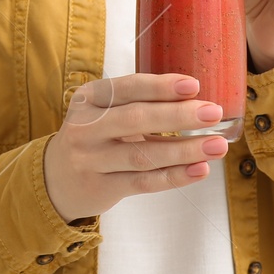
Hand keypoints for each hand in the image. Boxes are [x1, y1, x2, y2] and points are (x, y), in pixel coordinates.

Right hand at [42, 73, 229, 222]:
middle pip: (135, 119)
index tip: (193, 85)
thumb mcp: (102, 111)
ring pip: (143, 155)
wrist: (56, 178)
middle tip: (213, 113)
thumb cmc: (94, 137)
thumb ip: (137, 104)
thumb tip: (196, 100)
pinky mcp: (101, 188)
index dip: (160, 86)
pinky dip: (174, 177)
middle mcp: (85, 128)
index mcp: (88, 99)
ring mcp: (91, 160)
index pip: (126, 88)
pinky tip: (199, 170)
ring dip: (184, 150)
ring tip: (216, 146)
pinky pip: (144, 183)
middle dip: (178, 115)